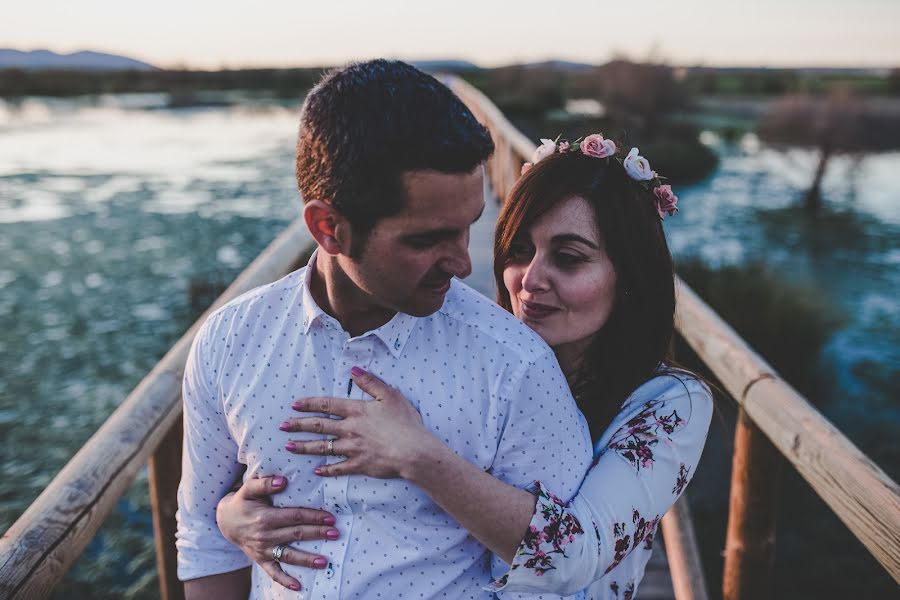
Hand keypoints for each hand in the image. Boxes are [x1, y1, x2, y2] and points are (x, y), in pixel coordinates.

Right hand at [215, 475, 339, 591]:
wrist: (225, 521)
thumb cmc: (242, 502)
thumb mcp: (248, 489)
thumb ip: (264, 483)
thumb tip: (282, 481)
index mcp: (266, 517)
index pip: (295, 517)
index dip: (313, 516)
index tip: (330, 517)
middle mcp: (265, 536)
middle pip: (296, 534)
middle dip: (317, 534)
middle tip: (335, 533)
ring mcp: (263, 550)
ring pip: (289, 555)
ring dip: (307, 559)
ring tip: (324, 562)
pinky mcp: (261, 560)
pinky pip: (273, 573)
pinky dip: (285, 580)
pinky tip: (299, 586)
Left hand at [282, 367, 435, 478]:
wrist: (413, 451)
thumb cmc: (405, 422)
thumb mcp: (390, 395)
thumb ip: (370, 382)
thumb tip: (353, 370)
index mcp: (357, 411)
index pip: (327, 405)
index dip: (309, 404)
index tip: (295, 405)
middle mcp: (350, 429)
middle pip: (319, 426)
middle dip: (298, 425)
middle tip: (282, 426)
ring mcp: (352, 449)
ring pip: (322, 447)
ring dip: (304, 447)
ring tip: (289, 447)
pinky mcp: (359, 465)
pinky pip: (338, 468)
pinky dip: (326, 470)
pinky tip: (316, 470)